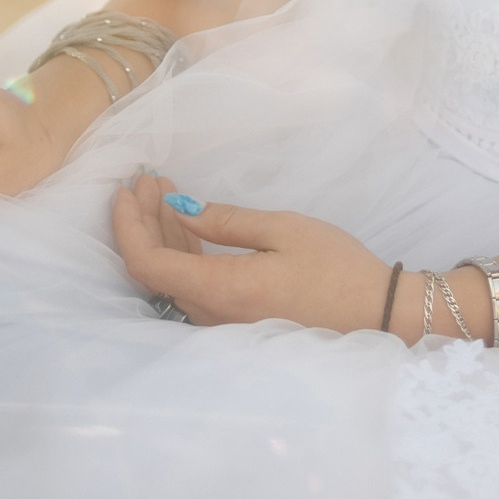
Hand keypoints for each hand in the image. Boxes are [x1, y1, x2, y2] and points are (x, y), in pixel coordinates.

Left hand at [110, 172, 392, 333]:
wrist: (376, 312)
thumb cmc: (335, 268)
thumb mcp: (282, 230)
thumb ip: (226, 221)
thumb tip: (180, 209)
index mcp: (220, 290)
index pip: (147, 265)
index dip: (126, 227)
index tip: (122, 191)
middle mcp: (212, 313)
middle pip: (156, 269)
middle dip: (144, 220)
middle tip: (147, 178)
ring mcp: (223, 320)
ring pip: (175, 275)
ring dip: (164, 232)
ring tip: (163, 189)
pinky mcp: (237, 318)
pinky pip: (195, 284)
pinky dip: (185, 249)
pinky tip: (188, 220)